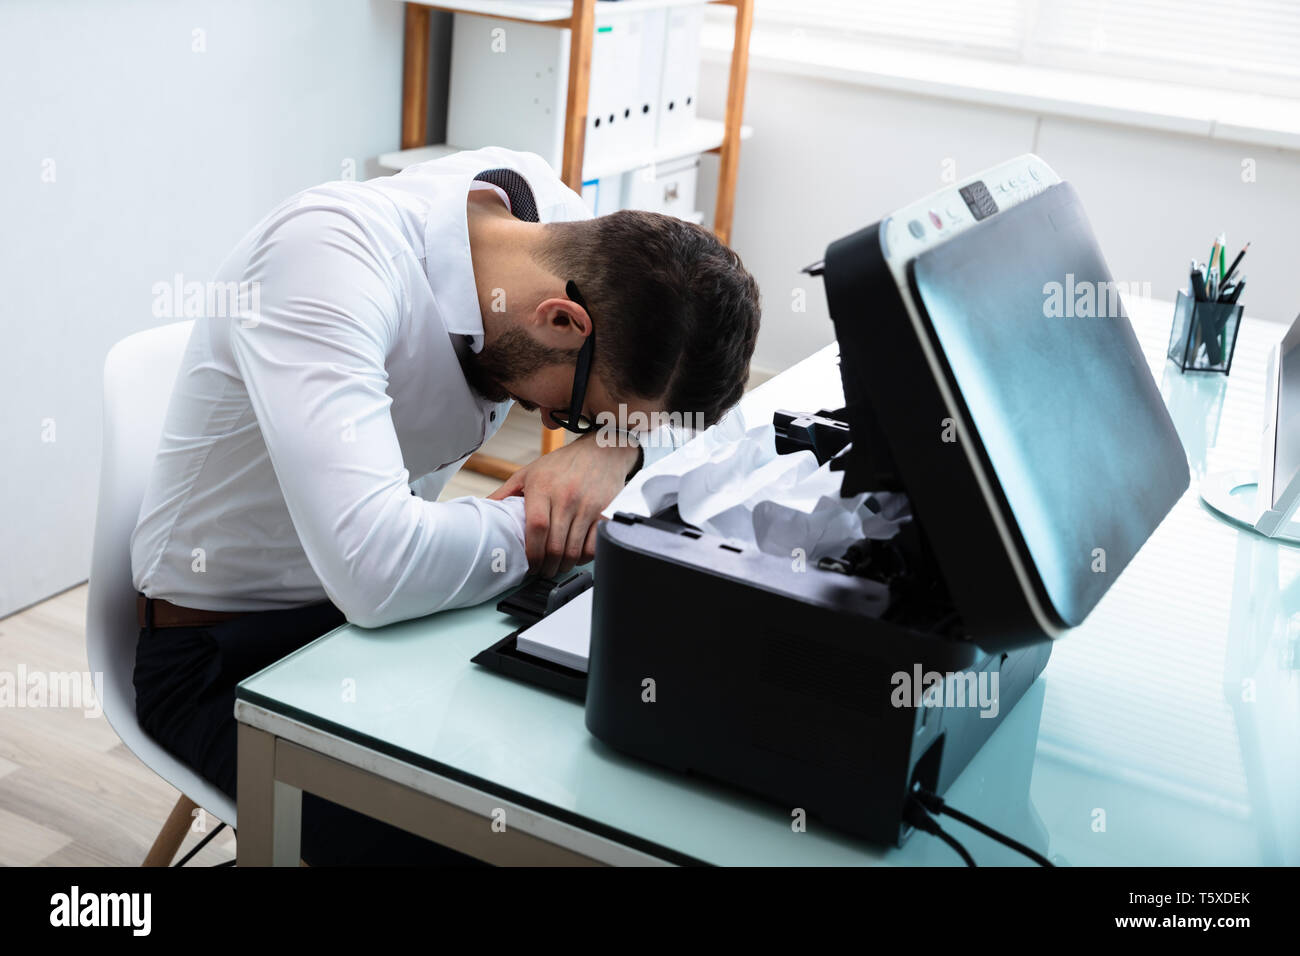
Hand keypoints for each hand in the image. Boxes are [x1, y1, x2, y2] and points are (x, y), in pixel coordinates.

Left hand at [487, 433, 638, 577]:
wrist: (601, 450)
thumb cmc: (562, 463)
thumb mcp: (529, 472)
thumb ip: (505, 493)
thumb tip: (484, 509)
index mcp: (543, 487)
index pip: (536, 527)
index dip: (532, 552)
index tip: (528, 564)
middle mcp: (565, 497)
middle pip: (555, 545)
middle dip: (546, 566)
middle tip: (541, 571)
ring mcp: (586, 506)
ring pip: (573, 549)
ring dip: (563, 565)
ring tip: (556, 567)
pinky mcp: (603, 512)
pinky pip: (594, 544)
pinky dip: (584, 557)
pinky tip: (577, 557)